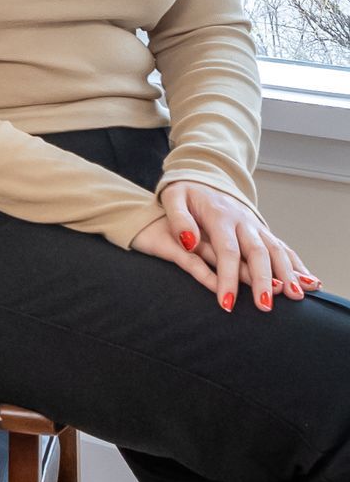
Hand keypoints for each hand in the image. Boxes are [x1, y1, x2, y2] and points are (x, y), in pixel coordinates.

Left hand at [132, 182, 315, 313]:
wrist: (203, 175)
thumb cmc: (184, 192)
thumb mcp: (173, 198)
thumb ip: (179, 219)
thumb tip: (187, 242)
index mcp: (220, 216)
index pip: (227, 250)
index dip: (228, 277)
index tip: (227, 302)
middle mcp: (243, 222)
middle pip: (257, 252)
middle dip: (263, 280)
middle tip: (265, 307)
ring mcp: (256, 226)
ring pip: (276, 250)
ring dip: (288, 274)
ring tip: (295, 298)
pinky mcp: (262, 231)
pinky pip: (283, 248)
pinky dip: (296, 265)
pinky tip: (309, 283)